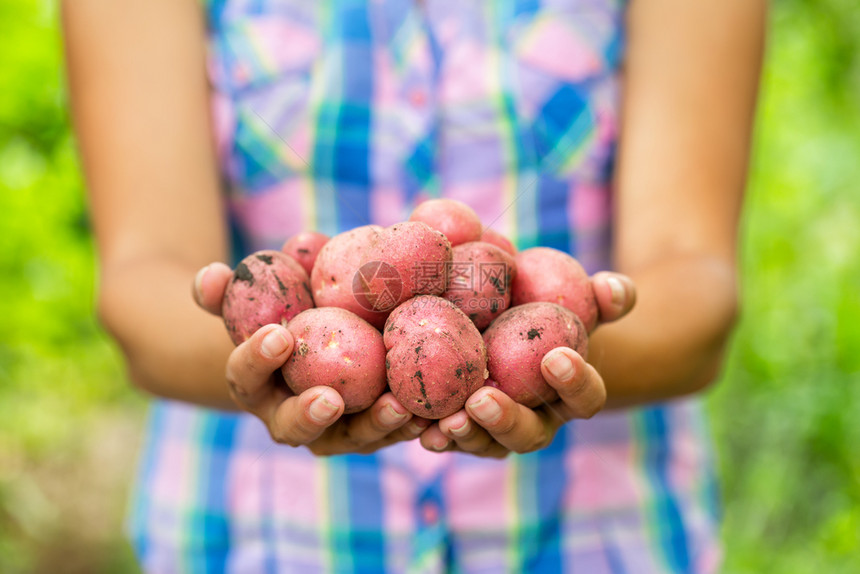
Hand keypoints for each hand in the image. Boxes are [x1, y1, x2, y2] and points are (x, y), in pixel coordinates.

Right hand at [194, 262, 430, 454]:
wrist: (308, 348)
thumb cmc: (282, 314)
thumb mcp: (259, 297)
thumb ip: (233, 287)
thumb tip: (212, 274)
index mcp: (253, 382)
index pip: (245, 375)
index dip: (257, 358)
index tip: (278, 335)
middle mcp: (286, 416)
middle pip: (293, 426)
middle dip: (310, 415)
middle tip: (329, 399)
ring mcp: (329, 432)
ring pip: (349, 438)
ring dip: (374, 426)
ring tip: (398, 407)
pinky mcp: (368, 434)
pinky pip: (388, 435)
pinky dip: (409, 425)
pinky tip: (430, 413)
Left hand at [418, 272, 635, 457]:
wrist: (513, 323)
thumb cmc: (550, 306)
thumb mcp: (578, 297)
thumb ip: (605, 295)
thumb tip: (613, 290)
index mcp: (572, 393)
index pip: (585, 397)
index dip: (576, 383)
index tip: (555, 358)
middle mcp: (538, 420)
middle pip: (529, 435)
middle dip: (507, 421)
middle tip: (482, 400)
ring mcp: (498, 431)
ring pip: (487, 444)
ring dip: (467, 435)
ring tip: (448, 421)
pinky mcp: (463, 429)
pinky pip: (450, 439)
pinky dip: (435, 435)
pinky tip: (420, 426)